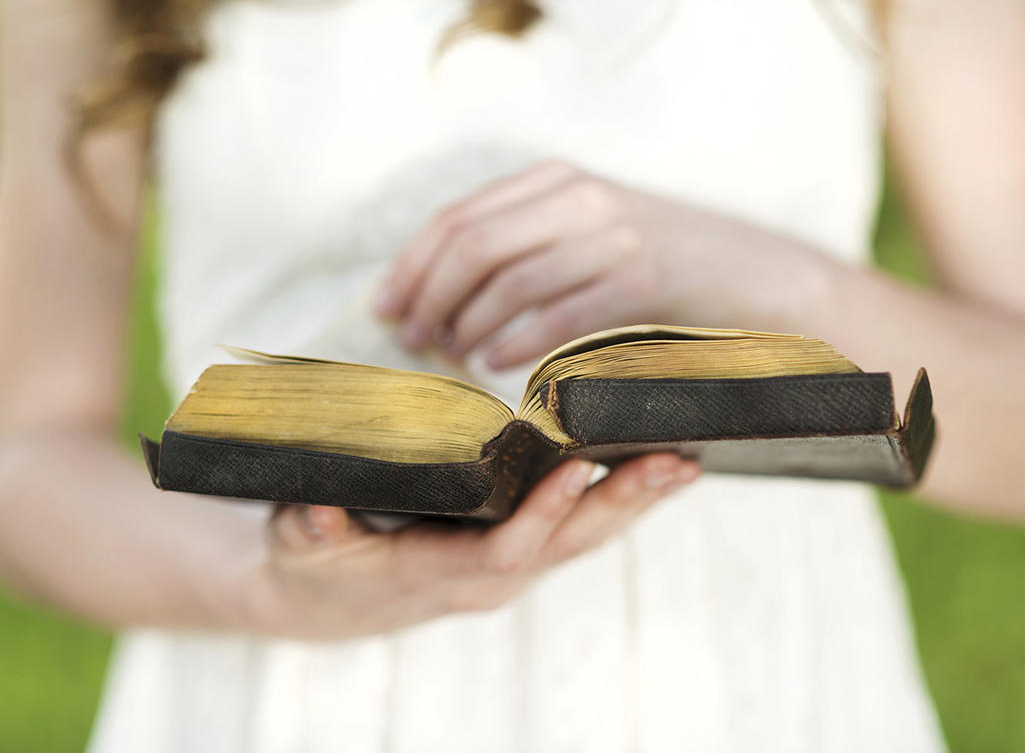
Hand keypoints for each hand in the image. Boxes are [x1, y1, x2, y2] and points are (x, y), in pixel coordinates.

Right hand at [250, 454, 698, 639]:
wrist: (330, 601)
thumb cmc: (316, 566)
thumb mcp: (300, 546)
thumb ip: (311, 531)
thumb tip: (322, 516)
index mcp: (440, 574)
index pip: (503, 550)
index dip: (541, 515)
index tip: (577, 470)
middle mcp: (489, 577)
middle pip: (566, 545)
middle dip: (621, 504)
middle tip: (676, 464)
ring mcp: (508, 565)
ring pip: (583, 537)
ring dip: (634, 501)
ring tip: (685, 463)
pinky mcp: (516, 550)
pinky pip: (575, 527)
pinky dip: (615, 500)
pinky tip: (648, 471)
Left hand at [376, 159, 835, 368]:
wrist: (758, 277)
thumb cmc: (662, 270)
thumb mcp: (591, 237)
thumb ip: (529, 248)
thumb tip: (444, 297)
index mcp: (558, 181)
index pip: (459, 217)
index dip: (412, 264)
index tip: (383, 306)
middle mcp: (580, 197)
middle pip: (472, 244)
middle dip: (429, 296)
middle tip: (410, 339)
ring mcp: (613, 234)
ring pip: (509, 279)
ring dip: (467, 324)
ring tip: (449, 357)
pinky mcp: (641, 278)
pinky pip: (559, 313)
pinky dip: (519, 343)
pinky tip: (496, 366)